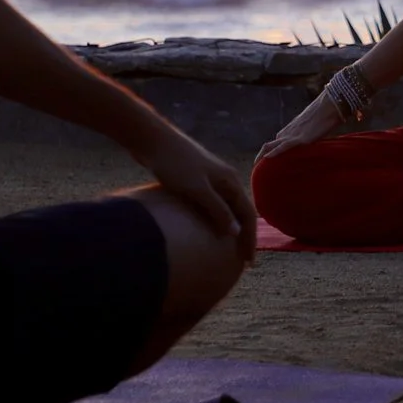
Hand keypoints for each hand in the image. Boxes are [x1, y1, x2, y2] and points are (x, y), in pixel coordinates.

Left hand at [130, 126, 256, 257]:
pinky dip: (216, 221)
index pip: (248, 215)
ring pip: (227, 209)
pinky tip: (206, 231)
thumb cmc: (175, 163)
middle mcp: (225, 180)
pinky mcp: (196, 181)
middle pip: (240, 213)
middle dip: (244, 237)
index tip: (248, 262)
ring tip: (228, 250)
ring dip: (231, 229)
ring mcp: (211, 180)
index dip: (250, 239)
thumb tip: (235, 232)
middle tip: (242, 261)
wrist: (153, 140)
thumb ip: (217, 210)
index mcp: (230, 181)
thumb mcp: (197, 189)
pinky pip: (212, 206)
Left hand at [255, 94, 343, 164]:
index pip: (275, 143)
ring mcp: (292, 135)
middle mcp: (288, 132)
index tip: (265, 163)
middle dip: (260, 156)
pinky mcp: (299, 138)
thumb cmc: (325, 115)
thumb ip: (309, 134)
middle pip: (268, 145)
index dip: (269, 152)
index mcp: (290, 130)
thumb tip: (313, 139)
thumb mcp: (314, 127)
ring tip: (255, 167)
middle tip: (256, 168)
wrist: (328, 107)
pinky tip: (267, 158)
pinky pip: (283, 146)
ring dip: (262, 156)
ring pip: (271, 145)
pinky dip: (274, 152)